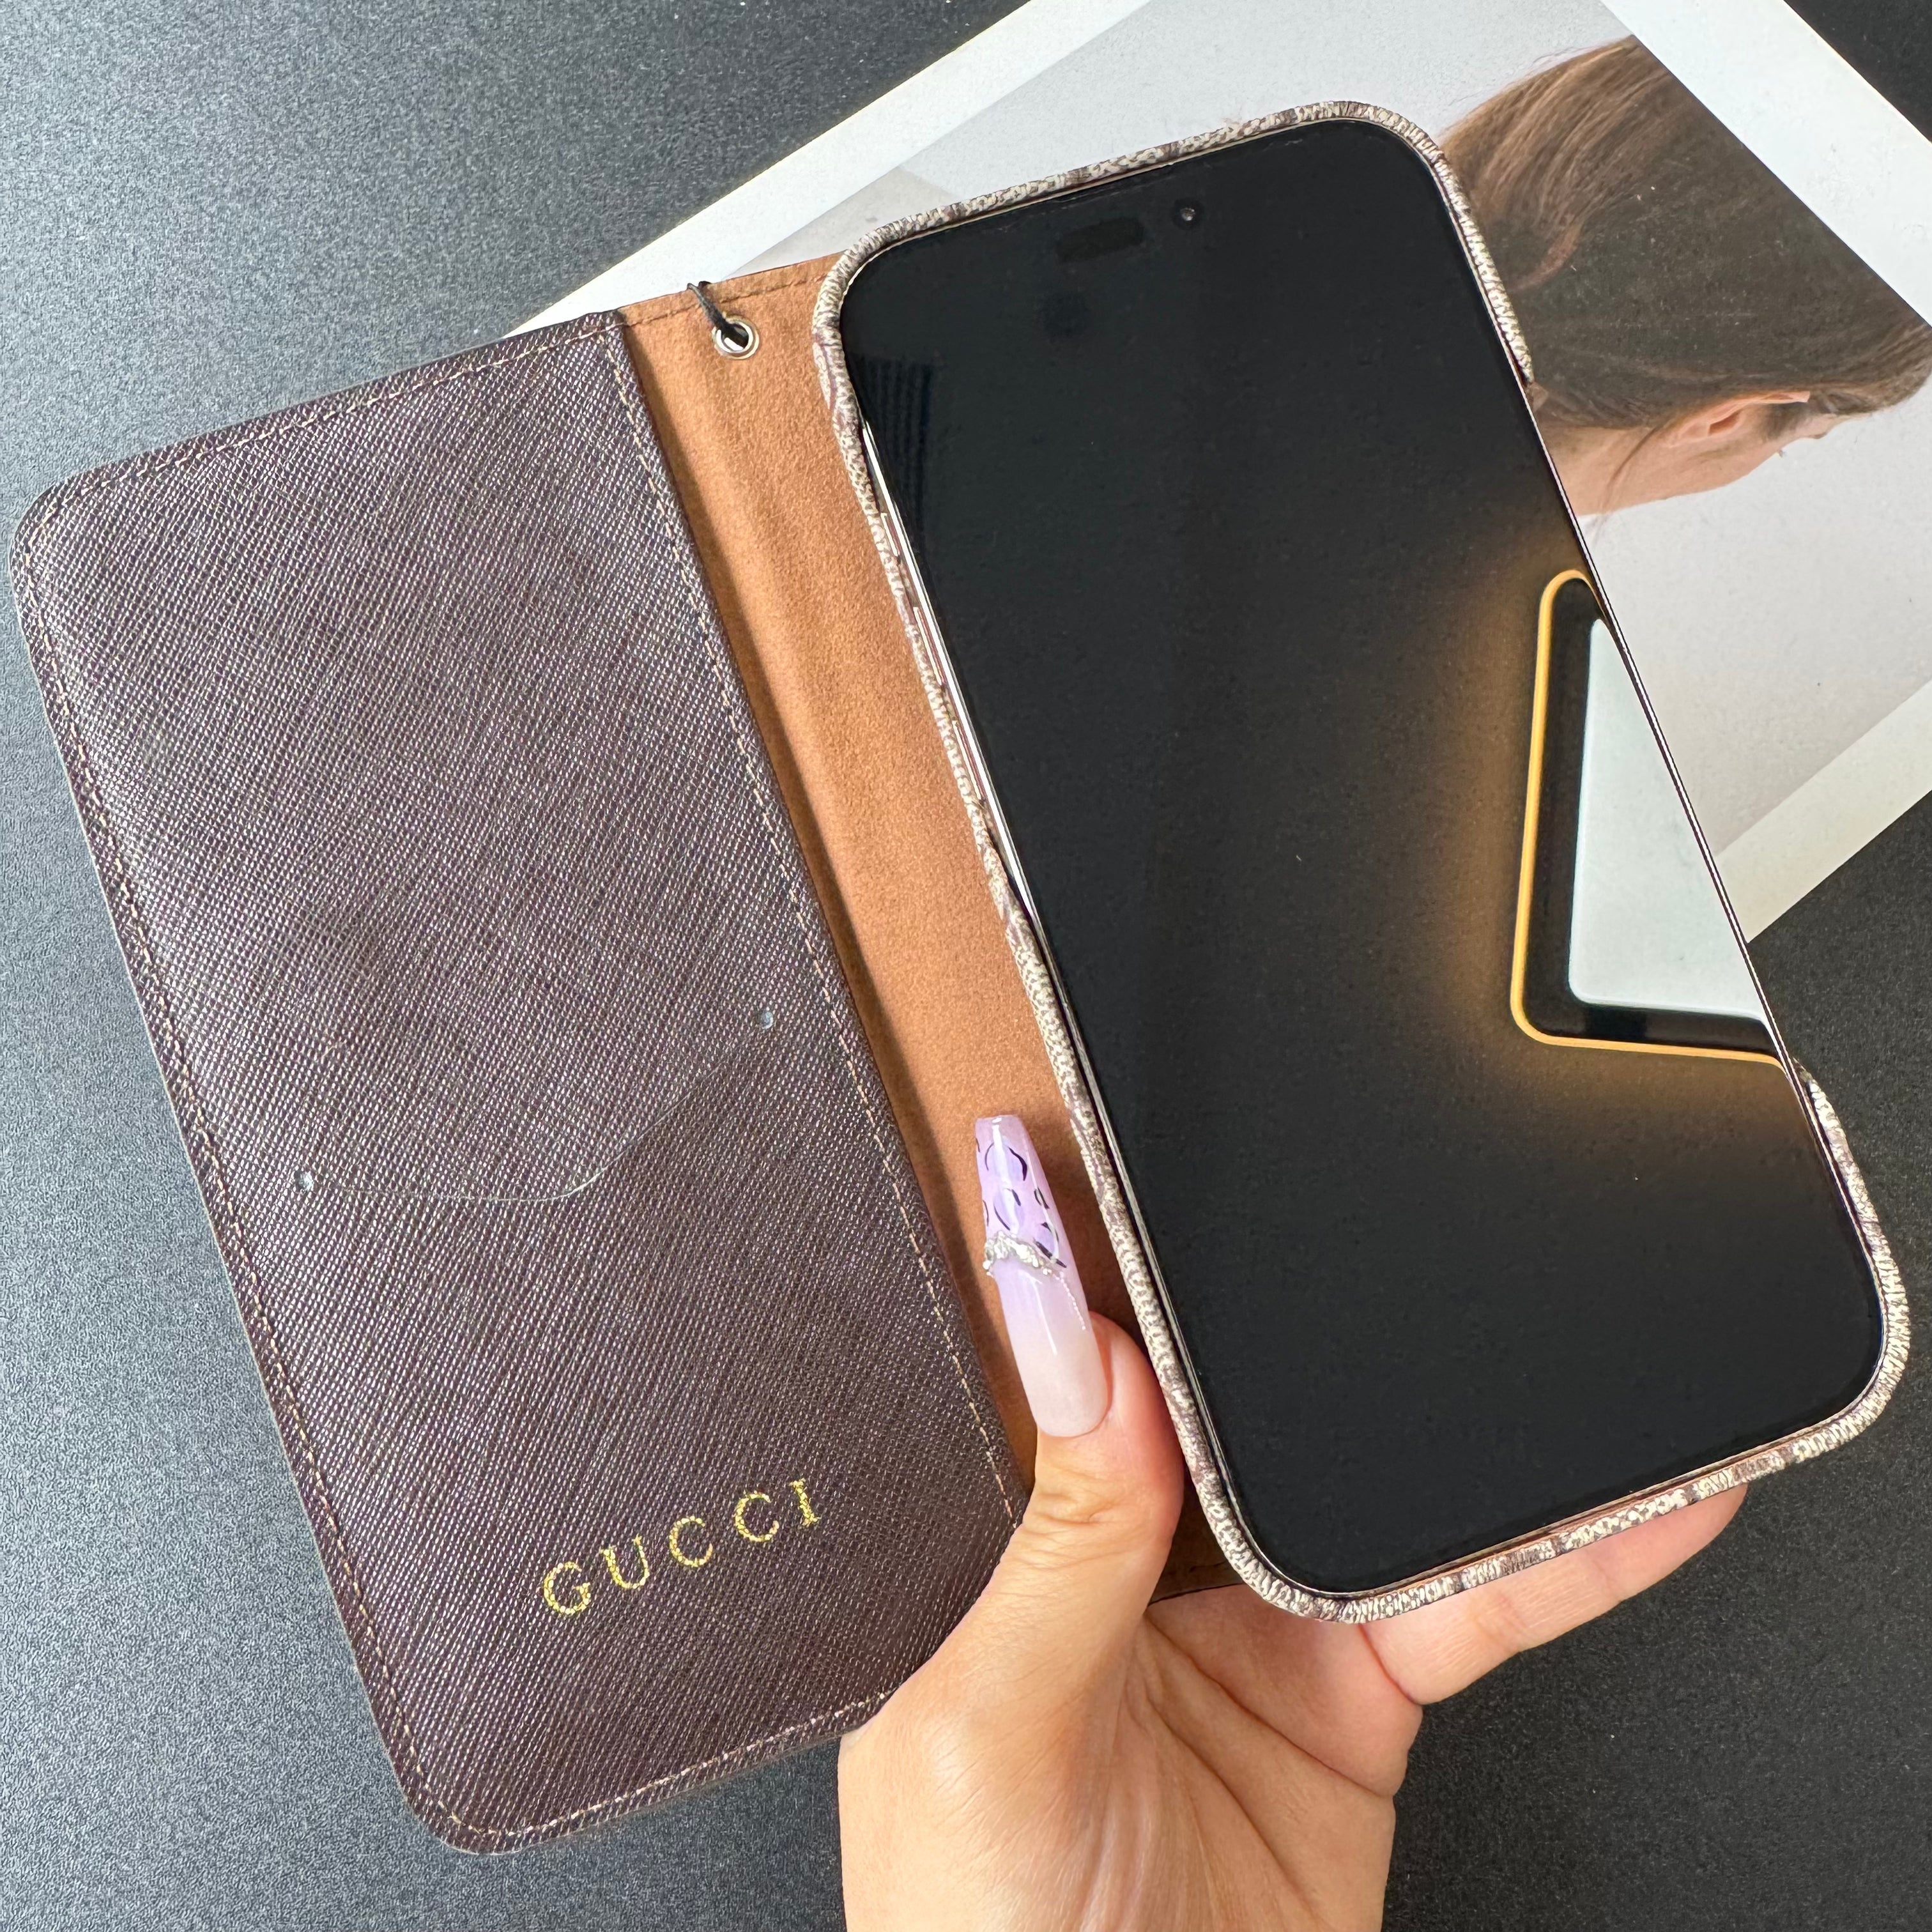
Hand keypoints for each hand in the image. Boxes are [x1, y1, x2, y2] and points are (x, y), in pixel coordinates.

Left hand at [838, 1116, 1742, 1930]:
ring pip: (1355, 1488)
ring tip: (1514, 1324)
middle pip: (1211, 1411)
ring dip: (1442, 1425)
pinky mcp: (1346, 1706)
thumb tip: (1092, 1356)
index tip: (1131, 1163)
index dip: (1084, 1276)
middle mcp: (1112, 1578)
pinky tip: (1628, 1499)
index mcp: (986, 1562)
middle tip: (1342, 1203)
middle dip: (1273, 1322)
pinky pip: (1464, 1609)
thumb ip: (1050, 1555)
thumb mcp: (979, 1741)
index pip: (1043, 1384)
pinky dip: (1555, 1556)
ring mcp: (1239, 1637)